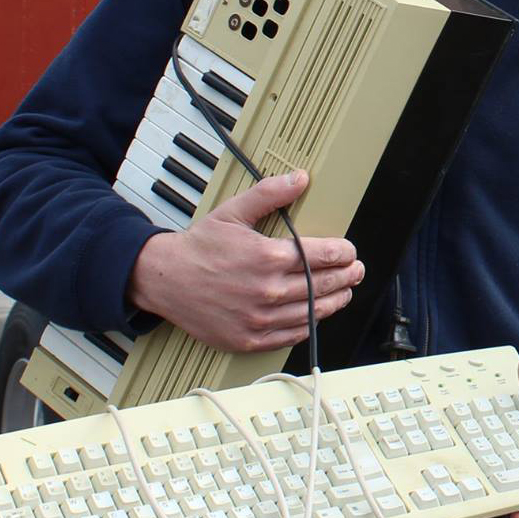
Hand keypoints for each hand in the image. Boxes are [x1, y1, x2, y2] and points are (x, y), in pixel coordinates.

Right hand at [125, 171, 363, 351]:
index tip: (349, 251)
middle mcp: (267, 290)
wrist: (162, 279)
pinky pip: (290, 336)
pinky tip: (315, 317)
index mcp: (268, 257)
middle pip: (323, 285)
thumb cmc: (198, 247)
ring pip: (312, 313)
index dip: (344, 253)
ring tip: (344, 293)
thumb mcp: (234, 212)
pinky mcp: (248, 339)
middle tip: (356, 271)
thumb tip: (300, 179)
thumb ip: (270, 194)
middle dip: (347, 277)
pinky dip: (308, 326)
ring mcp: (259, 318)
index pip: (324, 255)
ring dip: (335, 302)